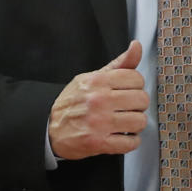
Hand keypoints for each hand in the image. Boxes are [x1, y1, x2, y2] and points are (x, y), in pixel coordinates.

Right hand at [48, 39, 147, 159]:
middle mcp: (99, 100)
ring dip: (135, 124)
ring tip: (125, 123)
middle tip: (128, 108)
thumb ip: (118, 64)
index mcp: (98, 81)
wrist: (50, 128)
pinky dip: (130, 142)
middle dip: (138, 105)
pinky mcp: (99, 143)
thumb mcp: (91, 78)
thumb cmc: (72, 103)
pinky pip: (130, 143)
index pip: (136, 78)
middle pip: (141, 100)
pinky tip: (122, 136)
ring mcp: (99, 122)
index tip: (129, 92)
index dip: (136, 86)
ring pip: (139, 121)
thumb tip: (136, 46)